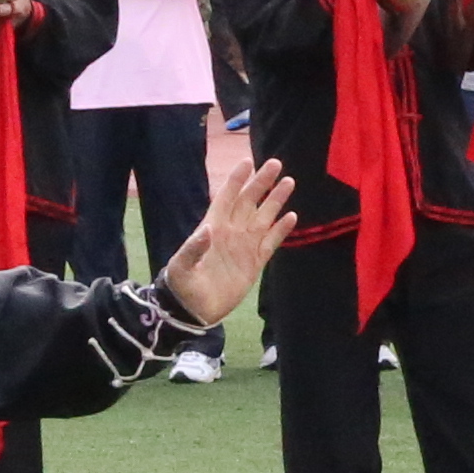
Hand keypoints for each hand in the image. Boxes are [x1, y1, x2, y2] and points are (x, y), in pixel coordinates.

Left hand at [157, 152, 297, 325]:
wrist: (196, 310)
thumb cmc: (183, 285)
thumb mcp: (182, 266)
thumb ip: (193, 247)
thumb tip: (208, 229)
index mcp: (213, 226)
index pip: (227, 197)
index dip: (236, 180)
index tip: (247, 162)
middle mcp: (231, 231)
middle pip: (249, 201)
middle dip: (261, 182)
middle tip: (275, 163)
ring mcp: (244, 246)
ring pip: (264, 217)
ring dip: (275, 200)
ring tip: (288, 182)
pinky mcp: (255, 262)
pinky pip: (271, 242)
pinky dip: (281, 230)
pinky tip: (291, 216)